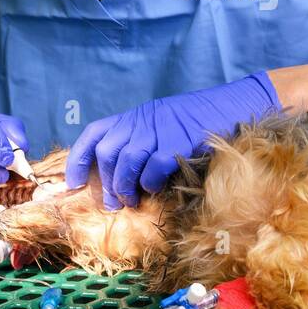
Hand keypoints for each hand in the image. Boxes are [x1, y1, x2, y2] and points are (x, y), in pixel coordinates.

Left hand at [65, 72, 278, 210]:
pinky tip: (156, 188)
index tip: (73, 184)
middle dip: (105, 183)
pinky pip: (153, 169)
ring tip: (132, 201)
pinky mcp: (177, 143)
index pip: (94, 133)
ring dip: (125, 187)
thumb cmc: (199, 119)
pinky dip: (150, 183)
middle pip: (107, 152)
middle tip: (113, 204)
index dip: (78, 160)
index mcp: (135, 115)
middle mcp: (142, 120)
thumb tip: (121, 175)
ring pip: (126, 162)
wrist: (234, 104)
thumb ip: (141, 139)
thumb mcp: (162, 121)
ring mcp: (159, 130)